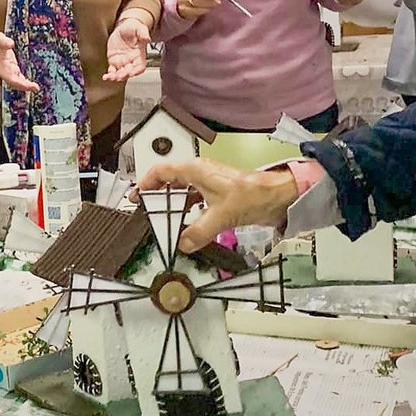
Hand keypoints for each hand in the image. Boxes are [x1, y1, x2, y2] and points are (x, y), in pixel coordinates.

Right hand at [0, 31, 39, 91]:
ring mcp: (8, 71)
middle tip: (36, 88)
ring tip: (35, 88)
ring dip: (26, 85)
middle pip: (14, 82)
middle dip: (24, 86)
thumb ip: (3, 41)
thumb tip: (11, 44)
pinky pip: (19, 78)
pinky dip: (25, 82)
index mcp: (0, 67)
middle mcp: (4, 72)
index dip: (19, 83)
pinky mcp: (12, 69)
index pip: (10, 78)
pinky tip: (31, 84)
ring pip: (17, 81)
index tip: (28, 85)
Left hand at [103, 17, 150, 81]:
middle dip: (124, 75)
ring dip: (115, 77)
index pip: (140, 67)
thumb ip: (143, 33)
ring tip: (110, 77)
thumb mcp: (139, 28)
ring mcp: (122, 62)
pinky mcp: (114, 61)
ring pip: (120, 73)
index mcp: (139, 55)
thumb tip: (147, 38)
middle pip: (129, 72)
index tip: (131, 73)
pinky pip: (112, 71)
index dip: (136, 71)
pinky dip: (109, 75)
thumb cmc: (133, 28)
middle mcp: (131, 60)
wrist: (123, 27)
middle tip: (118, 75)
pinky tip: (106, 77)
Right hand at [133, 159, 299, 252]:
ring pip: (182, 190)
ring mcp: (210, 183)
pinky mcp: (219, 193)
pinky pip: (195, 199)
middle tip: (144, 209)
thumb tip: (183, 244)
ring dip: (172, 203)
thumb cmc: (252, 195)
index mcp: (196, 170)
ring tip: (161, 218)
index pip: (161, 171)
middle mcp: (200, 173)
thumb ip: (199, 231)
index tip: (136, 197)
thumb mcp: (221, 215)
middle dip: (156, 194)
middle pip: (169, 180)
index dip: (145, 183)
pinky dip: (187, 209)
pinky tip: (185, 223)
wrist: (279, 196)